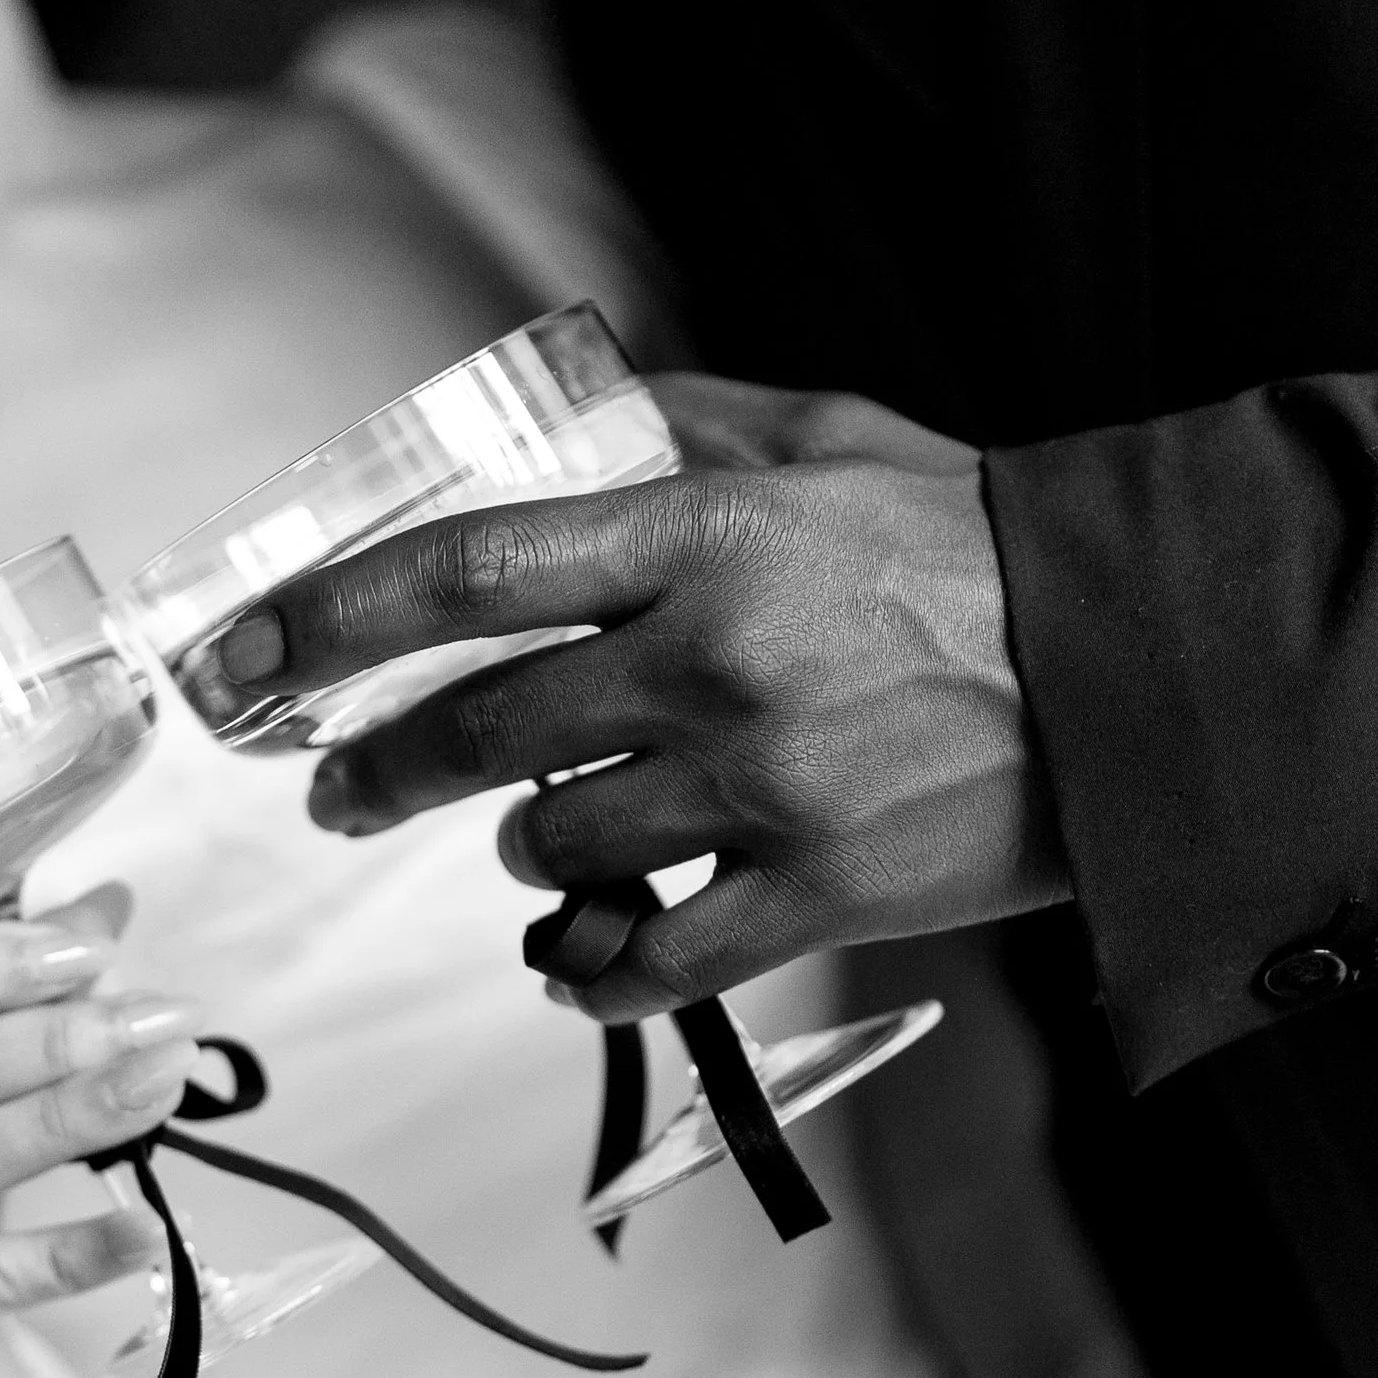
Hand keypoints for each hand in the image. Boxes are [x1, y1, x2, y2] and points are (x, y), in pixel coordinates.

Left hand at [213, 384, 1071, 1022]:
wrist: (1139, 678)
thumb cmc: (971, 554)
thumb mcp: (829, 443)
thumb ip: (687, 428)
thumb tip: (575, 410)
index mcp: (703, 538)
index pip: (465, 576)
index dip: (326, 624)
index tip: (238, 664)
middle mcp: (711, 666)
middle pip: (476, 738)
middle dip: (371, 771)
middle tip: (334, 784)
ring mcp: (759, 793)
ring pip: (550, 849)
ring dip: (521, 848)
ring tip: (541, 831)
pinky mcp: (811, 898)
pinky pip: (642, 962)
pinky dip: (587, 968)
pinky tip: (577, 953)